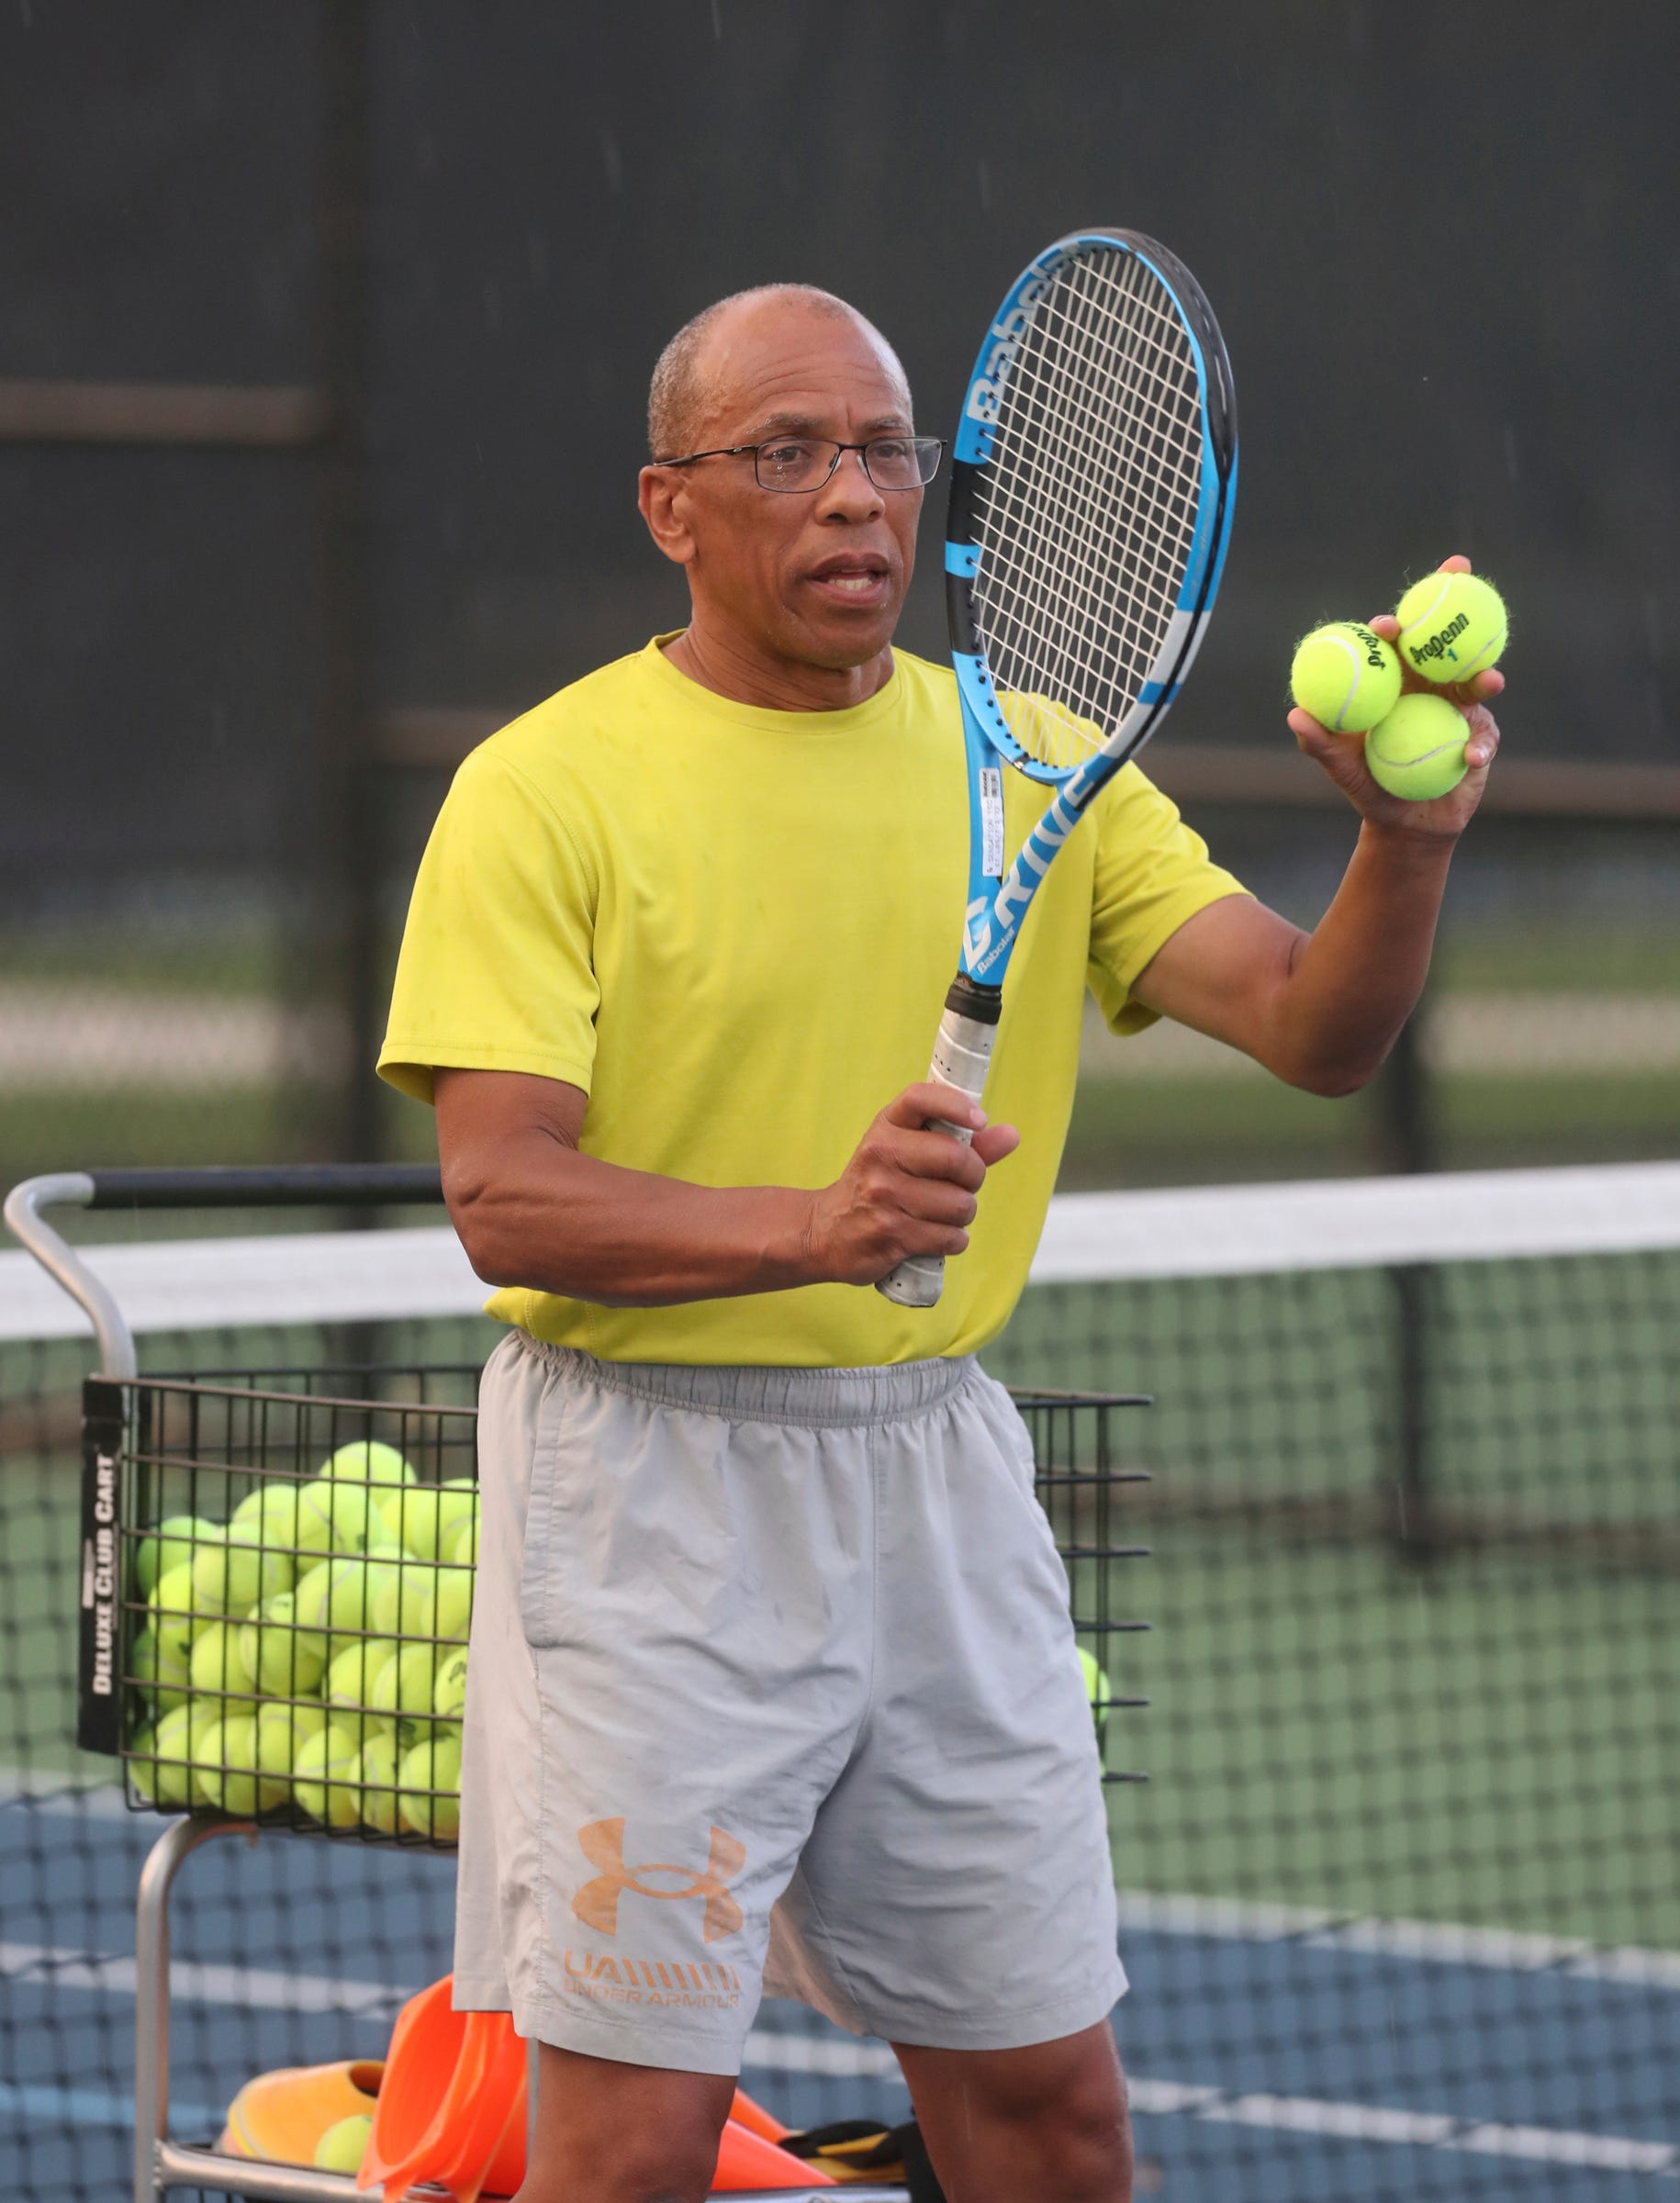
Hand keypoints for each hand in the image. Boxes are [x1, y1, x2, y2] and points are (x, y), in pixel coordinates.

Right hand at [804, 1082, 1020, 1286]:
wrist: (827, 1230)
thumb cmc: (880, 1185)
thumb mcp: (910, 1153)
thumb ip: (963, 1145)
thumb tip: (1011, 1135)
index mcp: (886, 1127)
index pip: (921, 1098)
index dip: (957, 1105)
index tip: (980, 1120)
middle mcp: (880, 1156)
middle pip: (957, 1158)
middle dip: (973, 1176)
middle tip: (961, 1184)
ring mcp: (883, 1196)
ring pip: (960, 1205)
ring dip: (962, 1215)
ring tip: (940, 1213)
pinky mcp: (890, 1235)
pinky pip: (950, 1237)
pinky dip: (952, 1240)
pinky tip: (932, 1234)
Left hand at [1287, 553, 1502, 840]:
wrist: (1405, 823)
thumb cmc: (1367, 787)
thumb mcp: (1341, 767)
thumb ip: (1319, 742)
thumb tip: (1295, 715)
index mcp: (1395, 686)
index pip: (1393, 649)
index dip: (1391, 627)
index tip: (1386, 624)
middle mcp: (1429, 689)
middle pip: (1443, 646)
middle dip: (1455, 610)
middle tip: (1458, 597)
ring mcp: (1459, 709)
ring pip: (1474, 686)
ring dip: (1484, 680)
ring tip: (1491, 681)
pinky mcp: (1482, 735)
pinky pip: (1484, 738)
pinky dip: (1479, 747)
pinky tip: (1472, 757)